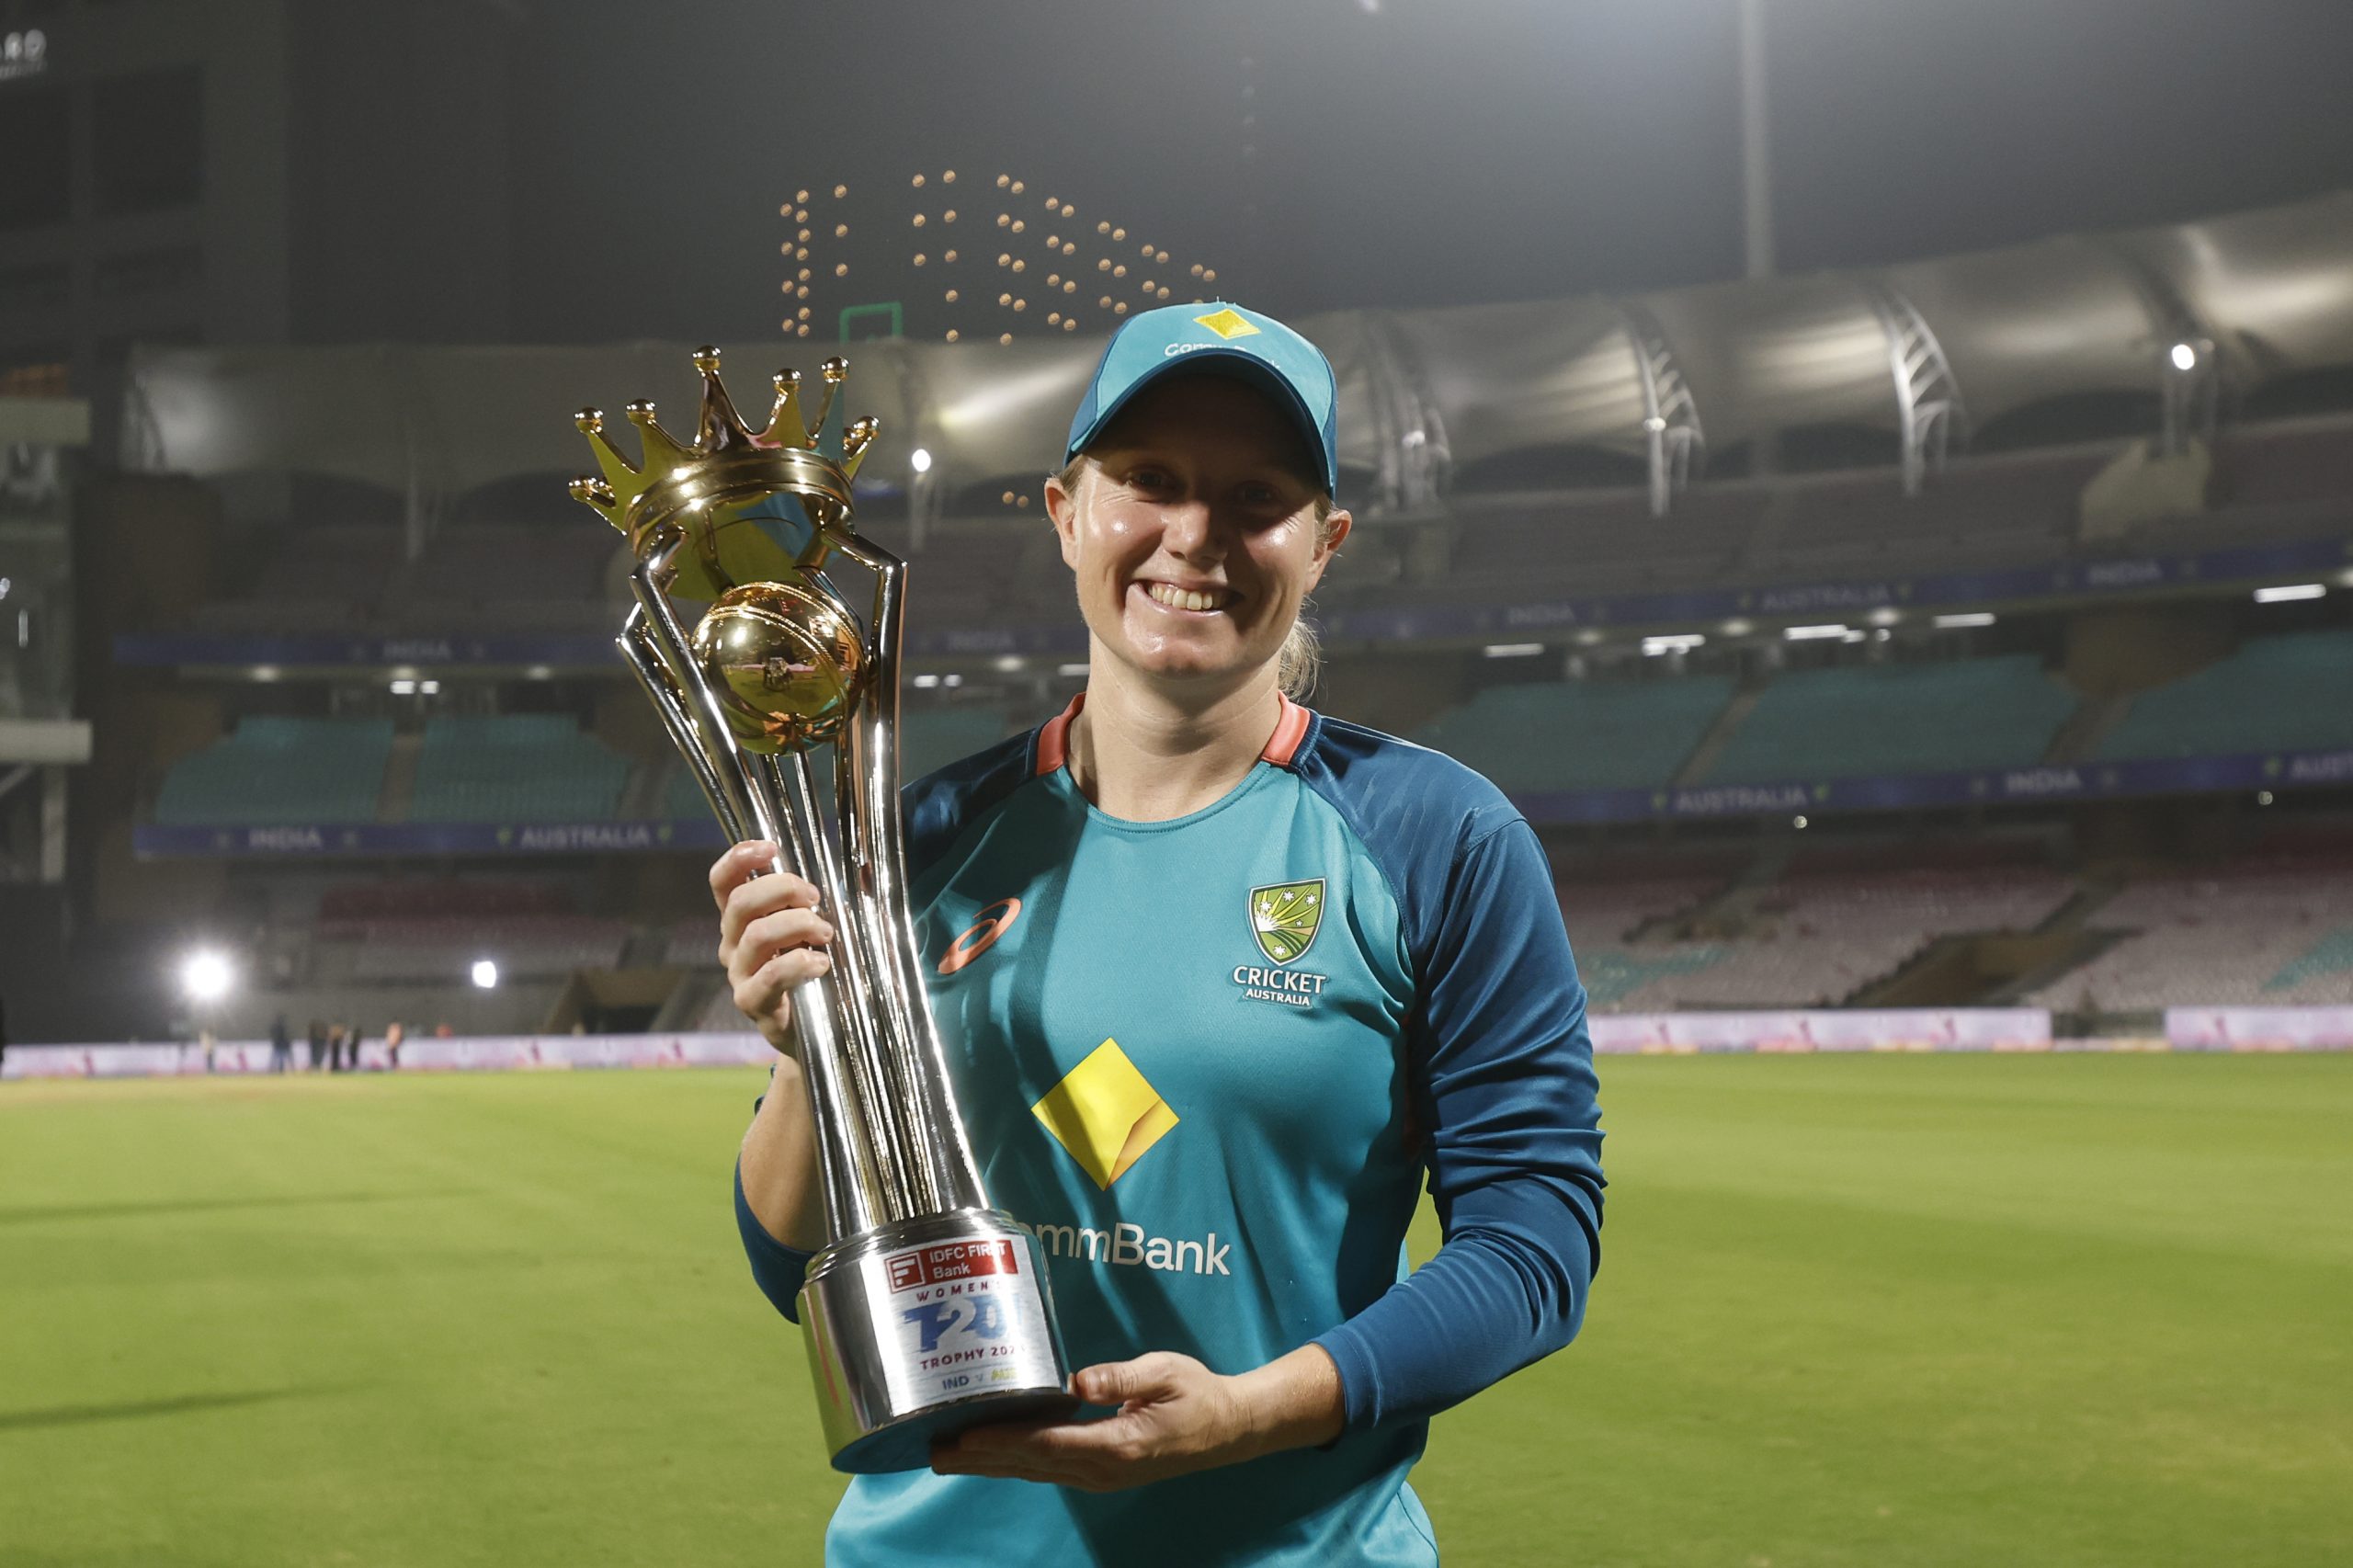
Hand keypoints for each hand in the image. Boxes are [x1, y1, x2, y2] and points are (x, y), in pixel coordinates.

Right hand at [709, 840, 832, 1053]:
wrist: (824, 1033)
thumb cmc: (825, 972)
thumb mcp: (829, 930)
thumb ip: (843, 901)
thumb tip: (867, 871)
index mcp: (744, 920)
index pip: (724, 883)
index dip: (738, 858)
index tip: (771, 847)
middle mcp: (733, 944)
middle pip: (741, 902)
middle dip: (782, 888)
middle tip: (815, 898)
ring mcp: (740, 974)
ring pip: (757, 934)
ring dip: (798, 924)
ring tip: (827, 934)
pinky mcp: (754, 1003)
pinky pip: (770, 975)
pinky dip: (799, 963)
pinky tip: (822, 964)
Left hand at [929, 1347, 1343, 1492]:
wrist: (1228, 1431)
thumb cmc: (1198, 1395)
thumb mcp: (1166, 1372)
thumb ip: (1121, 1377)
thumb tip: (1078, 1381)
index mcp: (1118, 1445)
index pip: (1049, 1443)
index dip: (1005, 1439)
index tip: (968, 1434)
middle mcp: (1102, 1468)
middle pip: (1029, 1463)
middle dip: (979, 1457)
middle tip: (933, 1451)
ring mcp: (1099, 1475)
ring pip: (1032, 1470)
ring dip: (988, 1463)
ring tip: (946, 1457)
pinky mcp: (1098, 1470)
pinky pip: (1046, 1467)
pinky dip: (1012, 1461)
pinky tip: (988, 1454)